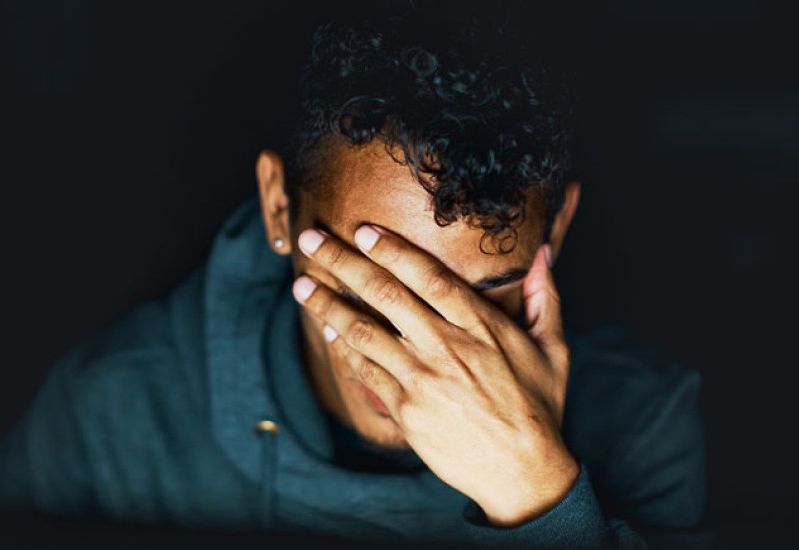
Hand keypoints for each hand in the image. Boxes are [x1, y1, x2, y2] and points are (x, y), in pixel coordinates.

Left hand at [292, 224, 578, 526]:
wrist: (523, 471)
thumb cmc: (539, 407)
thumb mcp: (553, 349)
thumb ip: (545, 297)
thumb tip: (545, 253)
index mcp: (481, 326)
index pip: (428, 276)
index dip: (391, 250)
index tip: (363, 231)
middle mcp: (447, 346)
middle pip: (385, 294)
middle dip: (344, 262)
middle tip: (312, 240)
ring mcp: (422, 378)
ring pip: (364, 330)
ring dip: (328, 304)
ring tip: (302, 285)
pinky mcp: (406, 409)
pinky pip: (365, 371)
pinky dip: (343, 347)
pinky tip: (326, 329)